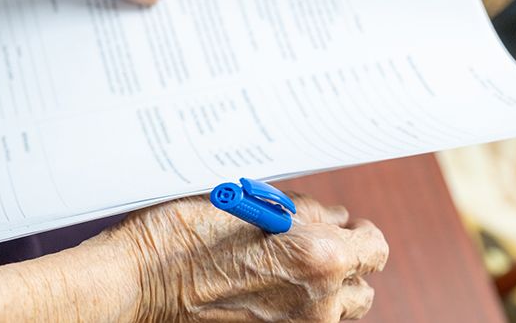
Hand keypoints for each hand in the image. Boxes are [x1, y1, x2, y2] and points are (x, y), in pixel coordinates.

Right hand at [112, 194, 388, 321]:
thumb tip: (333, 220)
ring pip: (337, 311)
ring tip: (289, 270)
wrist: (141, 283)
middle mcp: (320, 301)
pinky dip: (299, 307)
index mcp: (321, 256)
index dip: (361, 233)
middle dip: (344, 263)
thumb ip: (305, 213)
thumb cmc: (187, 234)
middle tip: (312, 245)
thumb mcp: (253, 204)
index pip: (375, 247)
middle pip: (362, 285)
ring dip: (327, 290)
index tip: (348, 227)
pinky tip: (269, 289)